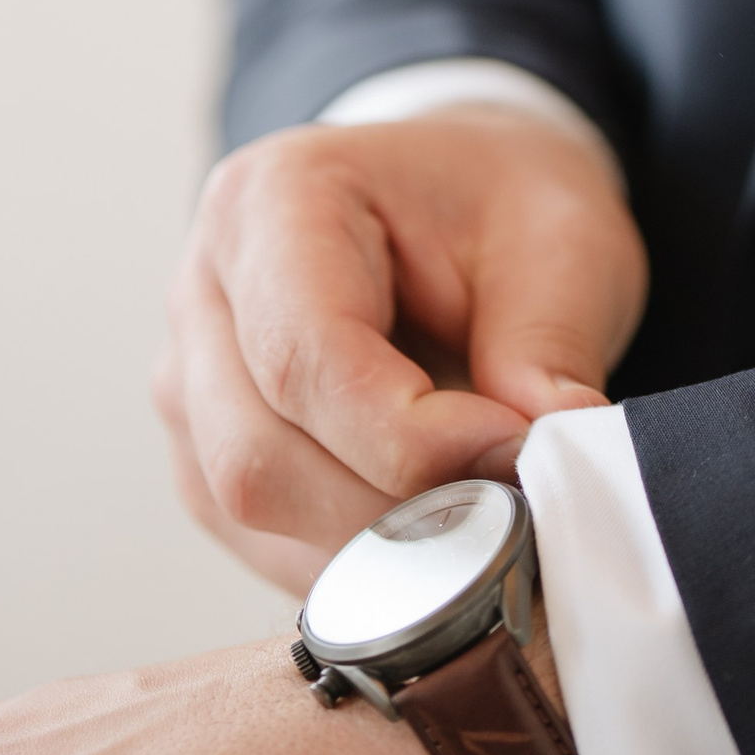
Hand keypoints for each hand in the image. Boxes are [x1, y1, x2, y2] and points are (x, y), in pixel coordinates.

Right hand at [153, 107, 648, 593]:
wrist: (468, 198)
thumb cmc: (501, 201)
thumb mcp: (562, 239)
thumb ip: (548, 350)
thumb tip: (554, 462)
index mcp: (274, 199)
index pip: (304, 359)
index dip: (412, 439)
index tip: (516, 452)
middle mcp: (206, 288)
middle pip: (258, 455)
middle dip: (396, 505)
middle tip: (511, 500)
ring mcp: (191, 378)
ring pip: (253, 511)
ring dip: (379, 540)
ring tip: (482, 503)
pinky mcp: (206, 452)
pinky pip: (262, 541)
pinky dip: (358, 556)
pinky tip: (434, 521)